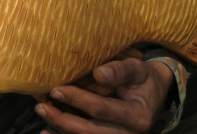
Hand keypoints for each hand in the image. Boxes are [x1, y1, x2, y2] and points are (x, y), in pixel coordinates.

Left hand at [36, 58, 173, 132]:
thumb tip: (98, 73)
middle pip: (90, 131)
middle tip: (41, 107)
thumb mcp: (137, 69)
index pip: (101, 109)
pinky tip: (48, 132)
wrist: (155, 92)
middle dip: (63, 120)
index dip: (77, 100)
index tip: (56, 90)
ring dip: (62, 131)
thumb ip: (120, 70)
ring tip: (43, 118)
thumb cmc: (143, 78)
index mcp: (137, 116)